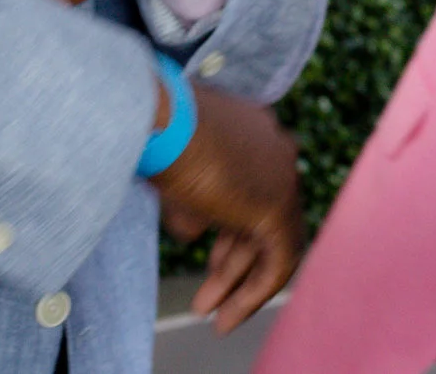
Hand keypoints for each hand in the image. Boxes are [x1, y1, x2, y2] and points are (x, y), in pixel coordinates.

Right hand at [152, 85, 306, 333]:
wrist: (158, 119)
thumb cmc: (153, 134)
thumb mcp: (174, 168)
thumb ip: (192, 198)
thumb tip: (194, 230)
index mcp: (253, 129)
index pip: (248, 187)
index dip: (226, 228)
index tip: (208, 255)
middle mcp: (275, 148)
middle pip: (257, 215)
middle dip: (230, 261)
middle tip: (207, 296)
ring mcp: (282, 175)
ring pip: (269, 240)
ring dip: (239, 283)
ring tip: (213, 316)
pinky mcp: (277, 206)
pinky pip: (278, 259)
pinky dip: (254, 291)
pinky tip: (228, 315)